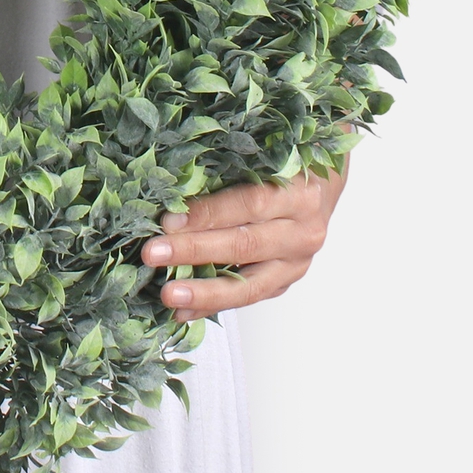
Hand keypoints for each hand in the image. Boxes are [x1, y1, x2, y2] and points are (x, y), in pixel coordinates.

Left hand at [140, 164, 348, 321]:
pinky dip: (212, 306)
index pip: (249, 204)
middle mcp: (302, 232)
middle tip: (154, 255)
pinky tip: (184, 310)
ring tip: (168, 295)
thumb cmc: (282, 168)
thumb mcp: (262, 161)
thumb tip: (170, 194)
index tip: (168, 221)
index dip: (207, 214)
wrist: (319, 188)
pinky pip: (246, 297)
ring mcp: (296, 263)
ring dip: (204, 292)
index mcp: (299, 193)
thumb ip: (225, 175)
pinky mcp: (284, 283)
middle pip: (245, 246)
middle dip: (194, 251)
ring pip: (249, 285)